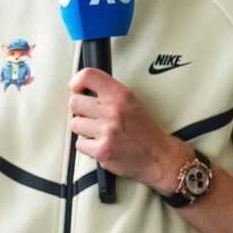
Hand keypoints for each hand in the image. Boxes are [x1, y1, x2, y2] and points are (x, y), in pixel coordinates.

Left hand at [68, 68, 189, 193]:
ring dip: (84, 130)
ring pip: (75, 124)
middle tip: (92, 117)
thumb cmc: (144, 130)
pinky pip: (79, 144)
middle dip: (80, 111)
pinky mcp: (102, 150)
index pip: (89, 76)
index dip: (77, 81)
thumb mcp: (131, 101)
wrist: (159, 157)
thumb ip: (109, 92)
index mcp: (121, 95)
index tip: (76, 89)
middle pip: (74, 102)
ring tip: (99, 132)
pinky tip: (100, 144)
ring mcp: (108, 131)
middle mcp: (114, 110)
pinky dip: (87, 146)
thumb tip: (81, 89)